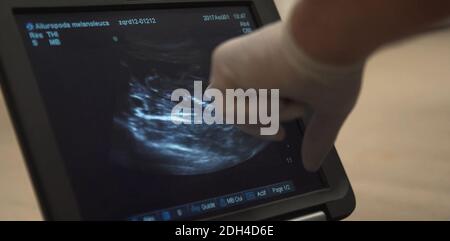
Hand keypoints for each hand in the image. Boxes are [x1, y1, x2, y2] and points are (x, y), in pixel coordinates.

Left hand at [209, 21, 364, 171]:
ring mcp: (237, 62)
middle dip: (265, 122)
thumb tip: (312, 164)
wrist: (323, 44)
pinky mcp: (223, 62)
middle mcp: (251, 63)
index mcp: (272, 67)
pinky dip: (251, 110)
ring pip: (235, 111)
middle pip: (239, 112)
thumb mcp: (326, 109)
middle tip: (278, 134)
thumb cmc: (332, 69)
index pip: (253, 103)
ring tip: (287, 94)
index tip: (280, 136)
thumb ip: (317, 136)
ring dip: (266, 113)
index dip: (263, 123)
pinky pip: (225, 106)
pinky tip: (272, 90)